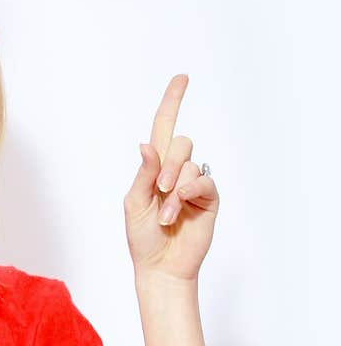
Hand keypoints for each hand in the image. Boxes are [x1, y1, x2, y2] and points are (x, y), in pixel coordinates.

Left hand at [124, 73, 220, 281]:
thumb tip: (147, 144)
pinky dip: (189, 192)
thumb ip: (144, 174)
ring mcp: (194, 184)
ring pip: (191, 163)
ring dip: (175, 190)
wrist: (160, 267)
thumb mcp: (135, 203)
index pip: (164, 127)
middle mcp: (177, 171)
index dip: (173, 102)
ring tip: (166, 216)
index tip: (182, 78)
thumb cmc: (142, 238)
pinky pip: (204, 180)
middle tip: (160, 191)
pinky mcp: (209, 198)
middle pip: (180, 143)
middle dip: (168, 166)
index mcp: (154, 168)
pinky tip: (179, 209)